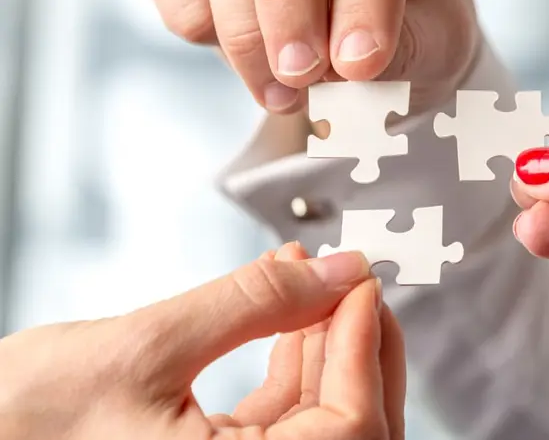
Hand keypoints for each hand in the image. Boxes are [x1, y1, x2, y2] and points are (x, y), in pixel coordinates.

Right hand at [0, 243, 405, 439]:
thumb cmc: (27, 418)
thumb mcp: (149, 345)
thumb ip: (256, 303)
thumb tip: (340, 271)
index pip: (351, 427)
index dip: (367, 347)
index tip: (364, 281)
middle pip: (351, 425)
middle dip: (360, 346)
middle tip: (354, 280)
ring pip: (321, 415)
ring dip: (326, 342)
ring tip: (316, 279)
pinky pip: (284, 414)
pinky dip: (294, 358)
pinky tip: (288, 309)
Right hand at [144, 0, 475, 115]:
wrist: (376, 42)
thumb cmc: (421, 29)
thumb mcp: (441, 42)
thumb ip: (406, 47)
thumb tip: (342, 65)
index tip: (360, 65)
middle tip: (300, 73)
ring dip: (243, 26)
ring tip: (283, 94)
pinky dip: (194, 18)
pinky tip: (245, 64)